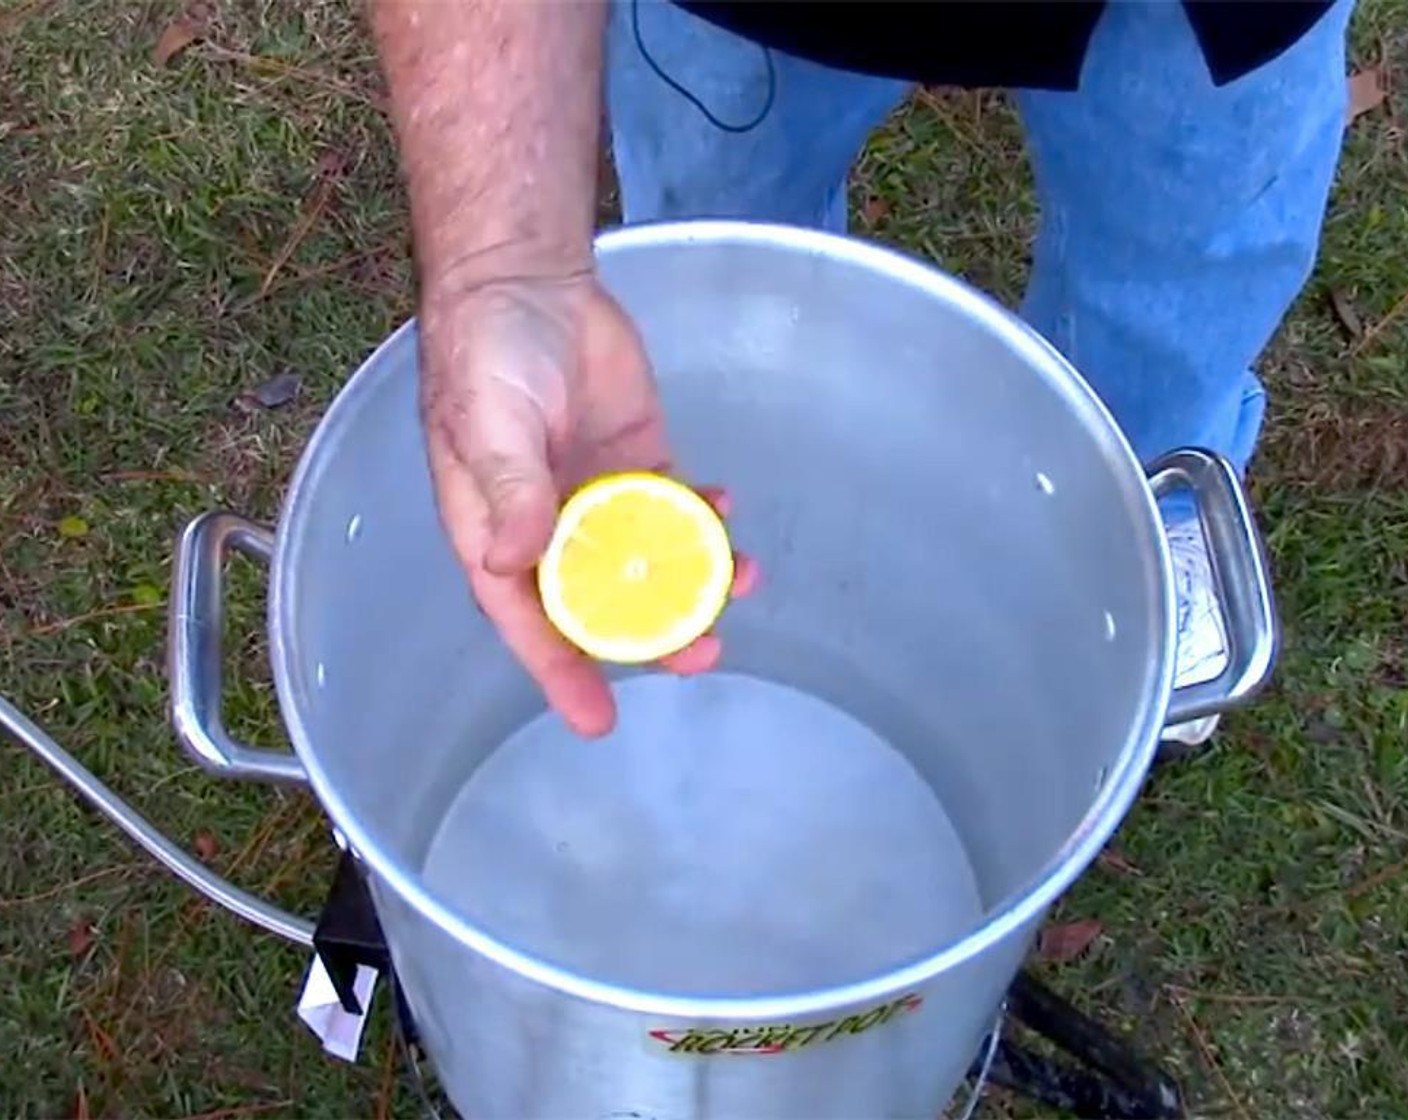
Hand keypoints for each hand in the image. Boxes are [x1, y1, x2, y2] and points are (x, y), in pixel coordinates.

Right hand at [419, 270, 755, 736]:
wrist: (528, 281)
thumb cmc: (488, 352)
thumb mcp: (488, 422)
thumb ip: (507, 489)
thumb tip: (518, 559)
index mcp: (499, 534)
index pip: (528, 621)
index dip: (560, 673)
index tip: (599, 720)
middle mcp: (550, 527)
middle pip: (600, 603)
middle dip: (650, 636)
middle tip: (702, 652)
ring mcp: (598, 495)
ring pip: (647, 561)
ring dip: (691, 578)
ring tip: (739, 580)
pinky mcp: (638, 460)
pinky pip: (674, 504)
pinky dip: (701, 515)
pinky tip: (726, 511)